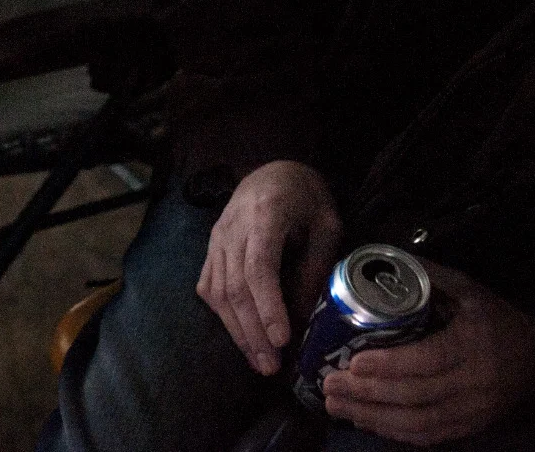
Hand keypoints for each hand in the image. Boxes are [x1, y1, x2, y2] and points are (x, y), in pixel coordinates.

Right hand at [197, 160, 341, 375]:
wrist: (273, 169)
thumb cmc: (304, 196)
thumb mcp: (326, 224)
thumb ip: (315, 265)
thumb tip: (305, 316)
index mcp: (264, 215)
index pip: (259, 267)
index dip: (268, 305)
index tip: (283, 339)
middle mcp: (232, 228)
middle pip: (236, 287)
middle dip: (253, 332)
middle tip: (273, 366)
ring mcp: (216, 239)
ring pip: (219, 293)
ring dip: (238, 331)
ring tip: (260, 362)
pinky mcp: (211, 249)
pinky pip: (209, 287)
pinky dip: (222, 316)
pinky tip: (240, 337)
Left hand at [322, 260, 534, 445]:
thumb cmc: (495, 319)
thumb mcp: (469, 290)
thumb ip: (429, 277)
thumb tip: (382, 261)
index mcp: (472, 345)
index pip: (428, 360)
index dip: (390, 365)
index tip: (353, 363)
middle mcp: (473, 384)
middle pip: (416, 396)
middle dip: (369, 394)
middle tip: (329, 385)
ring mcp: (472, 412)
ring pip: (419, 422)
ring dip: (373, 416)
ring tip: (335, 406)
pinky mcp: (469, 428)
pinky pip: (428, 436)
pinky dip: (394, 432)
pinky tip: (364, 421)